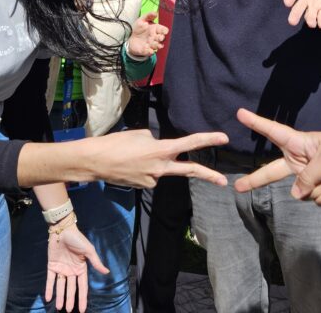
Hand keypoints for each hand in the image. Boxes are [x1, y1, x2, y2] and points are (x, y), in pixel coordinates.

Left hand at [46, 222, 108, 312]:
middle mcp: (71, 271)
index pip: (82, 286)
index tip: (82, 309)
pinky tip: (48, 298)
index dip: (82, 298)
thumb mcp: (89, 250)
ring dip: (60, 297)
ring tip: (59, 308)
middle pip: (71, 288)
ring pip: (61, 286)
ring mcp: (61, 269)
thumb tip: (107, 272)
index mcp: (81, 268)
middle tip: (68, 311)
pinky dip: (49, 289)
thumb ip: (96, 262)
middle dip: (70, 300)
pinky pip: (50, 280)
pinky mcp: (52, 266)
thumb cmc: (77, 239)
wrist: (63, 230)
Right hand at [81, 128, 227, 188]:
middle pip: (189, 170)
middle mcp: (161, 168)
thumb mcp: (140, 134)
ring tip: (132, 156)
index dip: (208, 139)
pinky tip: (131, 166)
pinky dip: (146, 169)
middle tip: (223, 181)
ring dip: (155, 163)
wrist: (95, 162)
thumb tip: (160, 149)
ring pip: (163, 169)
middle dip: (208, 175)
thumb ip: (156, 141)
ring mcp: (153, 180)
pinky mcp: (145, 187)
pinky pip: (152, 175)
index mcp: (161, 150)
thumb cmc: (116, 143)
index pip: (190, 143)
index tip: (224, 138)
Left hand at [127, 12, 166, 57]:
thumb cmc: (138, 28)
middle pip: (162, 38)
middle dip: (161, 38)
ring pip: (157, 46)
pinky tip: (150, 50)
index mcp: (155, 29)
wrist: (129, 38)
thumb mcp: (141, 20)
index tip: (164, 31)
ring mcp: (151, 44)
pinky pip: (150, 52)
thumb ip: (148, 16)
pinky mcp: (146, 50)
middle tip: (159, 37)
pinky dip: (150, 51)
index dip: (164, 31)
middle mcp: (155, 37)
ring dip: (157, 45)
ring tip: (155, 44)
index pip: (163, 30)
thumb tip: (156, 13)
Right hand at [233, 110, 320, 204]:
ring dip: (319, 190)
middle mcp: (300, 160)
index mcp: (299, 144)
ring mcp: (310, 175)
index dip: (257, 123)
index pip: (273, 132)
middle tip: (237, 187)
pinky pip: (317, 199)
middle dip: (256, 180)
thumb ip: (308, 178)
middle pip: (273, 171)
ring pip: (303, 192)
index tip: (240, 114)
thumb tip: (295, 195)